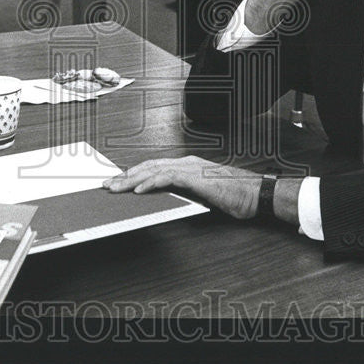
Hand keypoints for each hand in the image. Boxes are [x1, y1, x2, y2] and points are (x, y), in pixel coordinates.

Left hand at [103, 156, 261, 218]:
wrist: (255, 194)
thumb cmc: (234, 196)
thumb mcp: (202, 196)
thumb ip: (184, 194)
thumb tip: (165, 200)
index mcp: (187, 166)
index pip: (154, 167)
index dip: (134, 174)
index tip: (119, 182)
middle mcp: (186, 163)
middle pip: (149, 166)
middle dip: (126, 175)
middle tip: (108, 184)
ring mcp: (191, 168)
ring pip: (154, 170)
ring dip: (132, 179)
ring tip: (116, 188)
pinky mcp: (196, 177)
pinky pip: (168, 177)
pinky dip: (151, 183)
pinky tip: (139, 190)